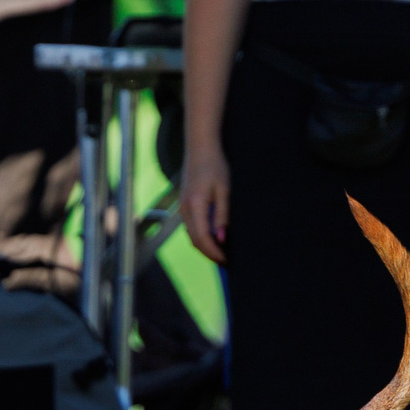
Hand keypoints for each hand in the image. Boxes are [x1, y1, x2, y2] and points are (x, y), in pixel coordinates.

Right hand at [178, 147, 231, 264]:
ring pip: (191, 235)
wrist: (200, 148)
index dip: (214, 252)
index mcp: (195, 205)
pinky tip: (213, 238)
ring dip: (205, 247)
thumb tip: (222, 239)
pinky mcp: (184, 204)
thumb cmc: (215, 166)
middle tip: (227, 262)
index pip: (203, 238)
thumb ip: (222, 215)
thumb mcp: (224, 190)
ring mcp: (182, 207)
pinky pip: (191, 227)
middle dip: (210, 253)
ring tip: (222, 253)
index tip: (227, 261)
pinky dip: (200, 237)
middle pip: (195, 240)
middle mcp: (185, 209)